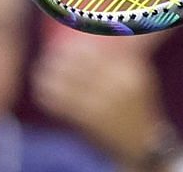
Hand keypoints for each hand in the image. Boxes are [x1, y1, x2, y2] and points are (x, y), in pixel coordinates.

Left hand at [32, 32, 171, 162]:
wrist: (141, 142)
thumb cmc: (137, 106)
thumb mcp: (139, 78)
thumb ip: (120, 59)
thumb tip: (93, 40)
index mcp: (128, 72)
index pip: (97, 54)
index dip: (77, 49)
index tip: (64, 46)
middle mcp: (116, 85)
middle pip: (81, 67)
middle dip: (60, 60)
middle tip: (48, 56)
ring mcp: (102, 104)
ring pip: (68, 84)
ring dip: (51, 76)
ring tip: (41, 70)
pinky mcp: (89, 121)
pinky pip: (63, 104)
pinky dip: (50, 96)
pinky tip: (42, 90)